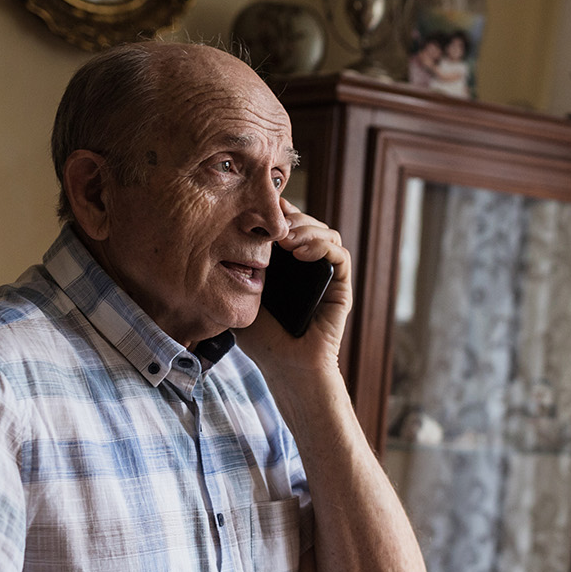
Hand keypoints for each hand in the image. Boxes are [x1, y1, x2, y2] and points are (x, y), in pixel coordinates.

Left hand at [240, 204, 352, 372]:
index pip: (285, 223)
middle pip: (307, 222)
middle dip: (290, 218)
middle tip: (272, 225)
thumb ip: (239, 265)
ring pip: (326, 232)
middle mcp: (308, 264)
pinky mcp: (341, 286)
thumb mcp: (241, 294)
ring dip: (306, 229)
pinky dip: (322, 246)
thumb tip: (229, 229)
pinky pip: (339, 255)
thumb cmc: (262, 337)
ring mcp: (325, 274)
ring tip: (285, 238)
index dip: (275, 210)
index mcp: (285, 263)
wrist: (286, 366)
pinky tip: (300, 253)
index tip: (256, 206)